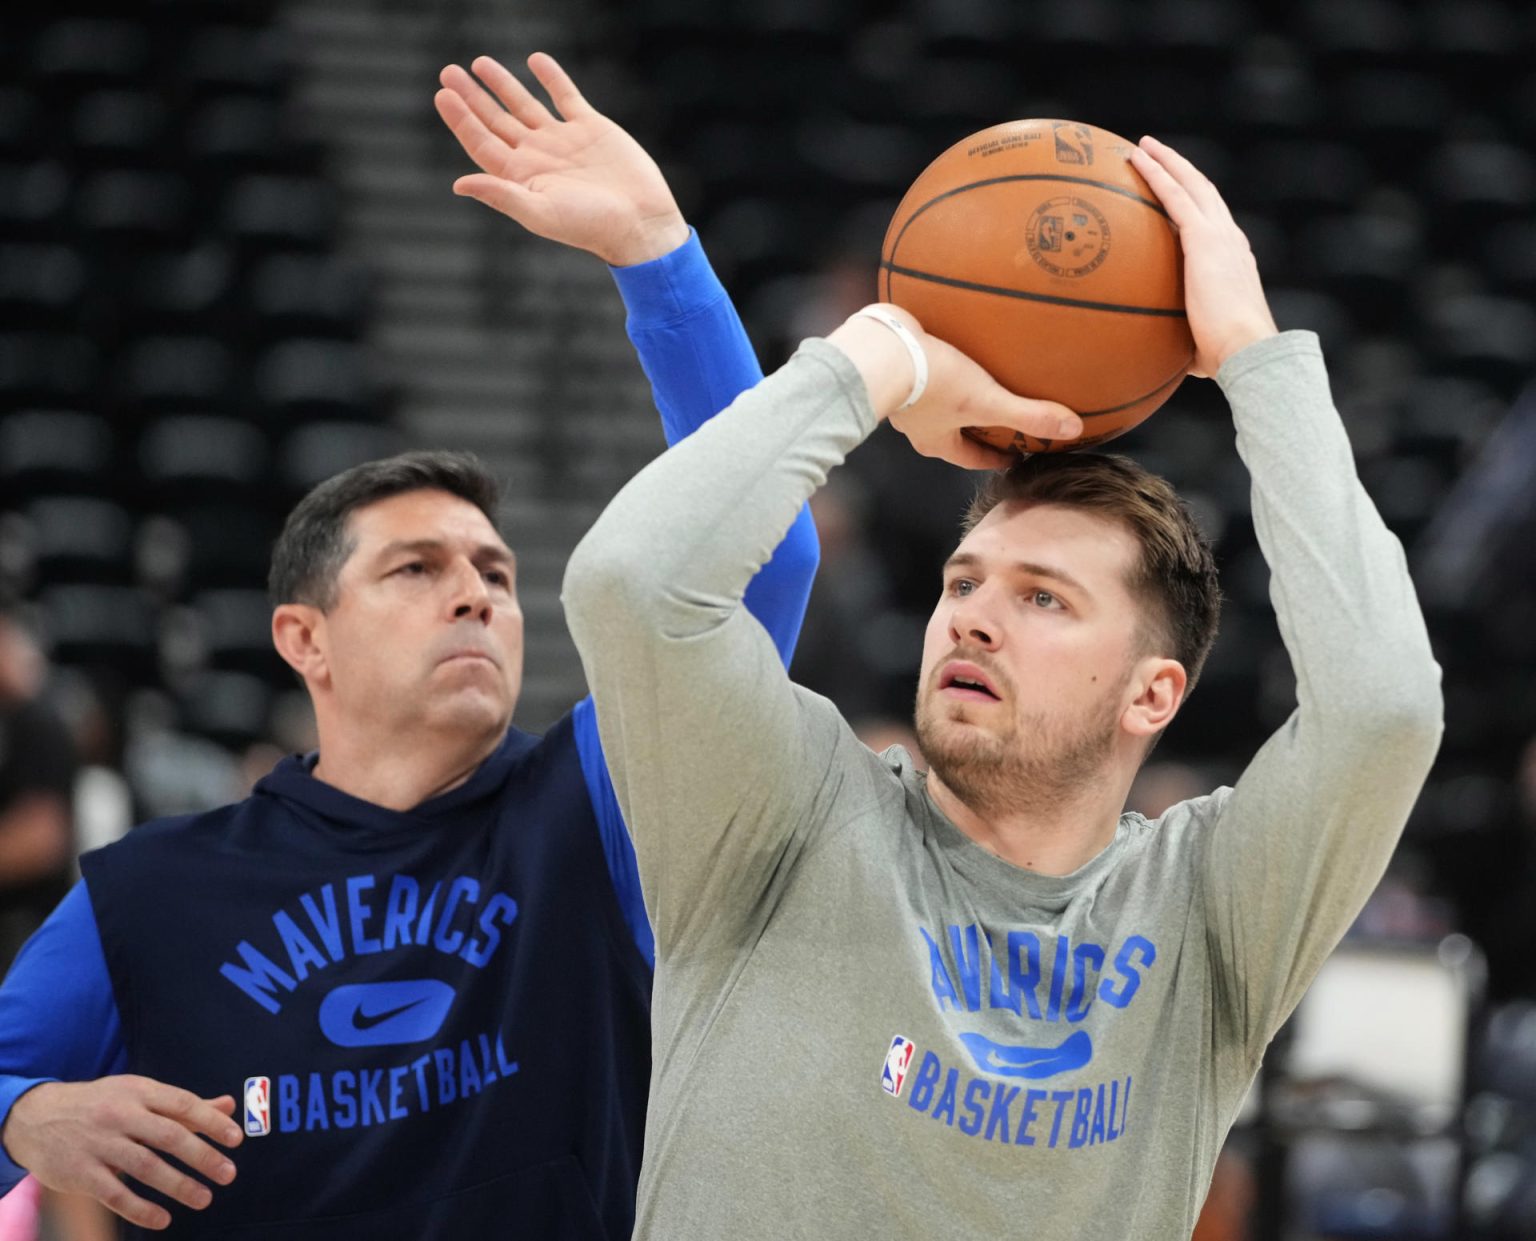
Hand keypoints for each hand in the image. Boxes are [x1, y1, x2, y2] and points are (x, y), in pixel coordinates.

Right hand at [3, 1078, 241, 1230]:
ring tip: (204, 1198)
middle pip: (168, 1136)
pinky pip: (115, 1195)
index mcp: (139, 1091)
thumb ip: (184, 1105)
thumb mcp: (139, 1094)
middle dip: (202, 1156)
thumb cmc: (102, 1105)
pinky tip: (164, 1219)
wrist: (37, 1117)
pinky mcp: (81, 1173)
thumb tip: (230, 1107)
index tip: (236, 1139)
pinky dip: (141, 1209)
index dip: (211, 1122)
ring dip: (178, 1185)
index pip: (183, 1104)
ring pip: (145, 1167)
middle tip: (228, 1174)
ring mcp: (99, 1144)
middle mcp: (120, 1115)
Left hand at [435, 53, 689, 265]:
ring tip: (480, 63)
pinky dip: (552, 78)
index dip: (461, 119)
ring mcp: (563, 140)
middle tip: (448, 72)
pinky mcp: (591, 128)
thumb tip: (458, 185)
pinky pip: (565, 96)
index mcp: (522, 177)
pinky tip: (535, 60)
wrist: (640, 221)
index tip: (443, 94)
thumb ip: (501, 195)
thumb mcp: (540, 213)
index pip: (482, 142)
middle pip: (496, 121)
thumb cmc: (589, 226)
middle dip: (472, 97)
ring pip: (525, 105)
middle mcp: (538, 156)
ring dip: (503, 84)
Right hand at [827, 306, 1080, 470]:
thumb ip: (1029, 415)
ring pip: (938, 398)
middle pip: (954, 429)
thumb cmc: (930, 383)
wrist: (879, 349)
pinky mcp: (896, 361)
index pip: (972, 458)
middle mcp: (917, 423)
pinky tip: (957, 337)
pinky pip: (925, 363)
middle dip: (978, 424)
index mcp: (936, 440)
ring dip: (959, 390)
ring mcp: (903, 394)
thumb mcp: (986, 401)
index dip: (996, 458)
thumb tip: (1074, 429)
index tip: (1016, 452)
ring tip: (981, 372)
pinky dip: (941, 357)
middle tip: (1004, 414)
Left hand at [1129, 136, 1277, 376]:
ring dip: (1166, 163)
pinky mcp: (1205, 239)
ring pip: (1191, 185)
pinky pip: (1175, 197)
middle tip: (1153, 154)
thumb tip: (1161, 358)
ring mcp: (1220, 236)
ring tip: (1141, 148)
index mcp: (1233, 261)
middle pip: (1203, 192)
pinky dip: (1157, 174)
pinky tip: (1137, 160)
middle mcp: (1230, 240)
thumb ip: (1183, 340)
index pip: (1212, 223)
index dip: (1194, 204)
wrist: (1246, 349)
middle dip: (1179, 171)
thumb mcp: (1200, 343)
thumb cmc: (1226, 357)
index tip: (1174, 193)